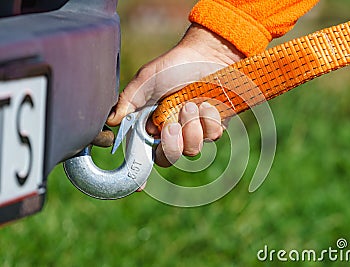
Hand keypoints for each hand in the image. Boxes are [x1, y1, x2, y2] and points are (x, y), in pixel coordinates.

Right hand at [107, 23, 243, 166]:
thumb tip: (111, 122)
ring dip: (190, 128)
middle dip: (170, 144)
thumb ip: (128, 101)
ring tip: (191, 105)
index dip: (141, 172)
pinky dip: (208, 120)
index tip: (138, 185)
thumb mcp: (146, 81)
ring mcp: (196, 131)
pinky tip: (208, 103)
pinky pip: (213, 136)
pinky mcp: (216, 126)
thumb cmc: (174, 66)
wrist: (205, 54)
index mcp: (154, 124)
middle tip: (170, 125)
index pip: (146, 153)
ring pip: (192, 150)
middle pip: (168, 159)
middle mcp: (174, 132)